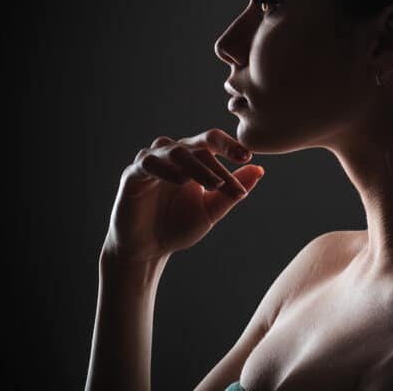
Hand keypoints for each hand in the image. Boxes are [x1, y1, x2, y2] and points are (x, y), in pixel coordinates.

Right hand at [102, 128, 264, 263]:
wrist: (147, 250)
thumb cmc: (177, 227)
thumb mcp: (210, 210)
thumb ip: (230, 190)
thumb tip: (259, 170)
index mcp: (191, 159)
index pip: (211, 142)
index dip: (229, 146)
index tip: (247, 158)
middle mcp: (171, 155)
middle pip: (196, 146)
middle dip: (216, 164)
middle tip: (230, 184)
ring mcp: (151, 162)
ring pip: (175, 152)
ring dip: (196, 167)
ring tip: (212, 184)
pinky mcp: (132, 175)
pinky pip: (149, 164)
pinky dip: (166, 170)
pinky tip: (181, 182)